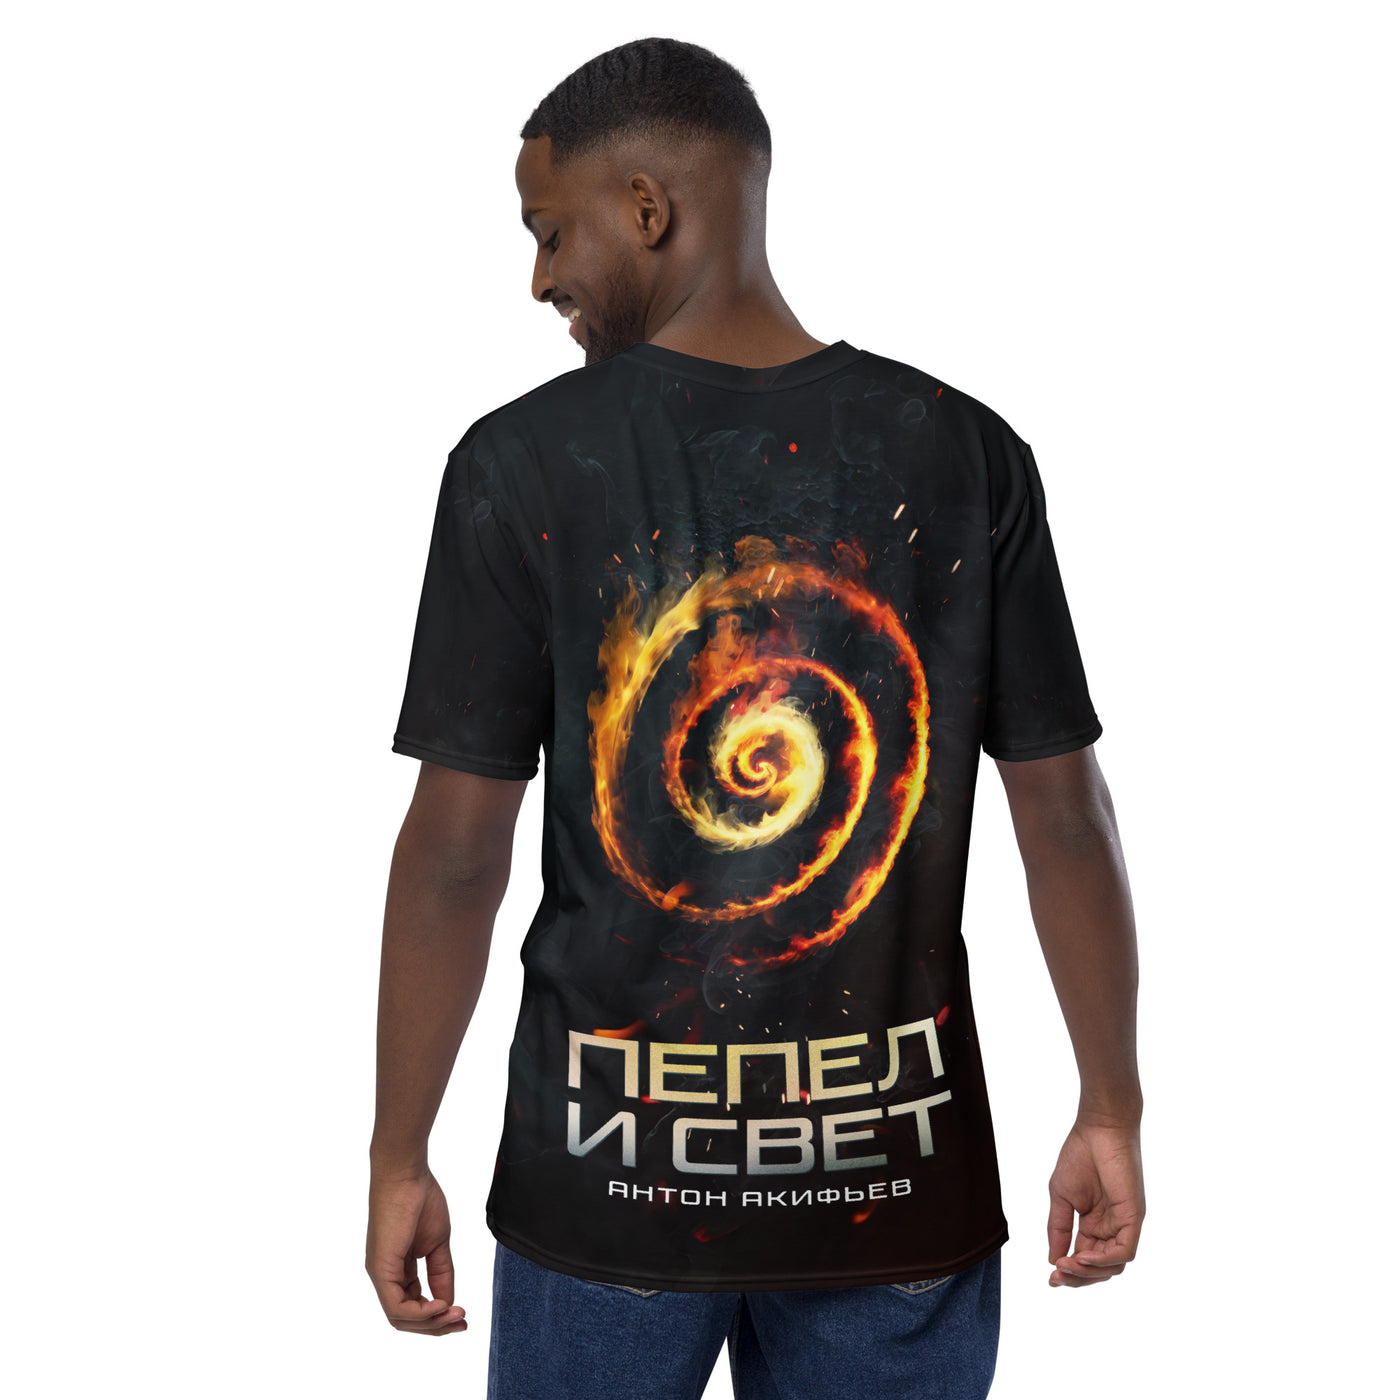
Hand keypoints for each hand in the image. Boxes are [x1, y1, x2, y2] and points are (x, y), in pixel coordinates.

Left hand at [366, 1167, 467, 1333]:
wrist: (407, 1175)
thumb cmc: (420, 1199)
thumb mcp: (438, 1242)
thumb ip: (442, 1272)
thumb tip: (449, 1301)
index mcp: (397, 1269)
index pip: (414, 1305)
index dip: (438, 1315)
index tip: (464, 1314)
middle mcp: (385, 1276)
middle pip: (407, 1318)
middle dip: (436, 1326)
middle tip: (463, 1323)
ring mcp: (381, 1274)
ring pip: (400, 1317)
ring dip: (430, 1322)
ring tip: (456, 1314)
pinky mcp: (381, 1269)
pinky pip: (396, 1305)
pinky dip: (420, 1312)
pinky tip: (441, 1305)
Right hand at [1046, 1116, 1144, 1287]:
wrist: (1098, 1129)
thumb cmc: (1080, 1155)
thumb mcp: (1061, 1196)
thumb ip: (1058, 1228)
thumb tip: (1053, 1259)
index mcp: (1094, 1224)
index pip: (1084, 1259)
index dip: (1069, 1272)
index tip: (1050, 1279)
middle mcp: (1112, 1228)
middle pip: (1100, 1269)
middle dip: (1077, 1279)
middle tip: (1056, 1278)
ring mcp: (1124, 1224)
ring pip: (1113, 1266)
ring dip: (1089, 1272)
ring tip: (1066, 1265)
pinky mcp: (1134, 1218)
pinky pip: (1124, 1251)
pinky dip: (1103, 1260)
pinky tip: (1082, 1256)